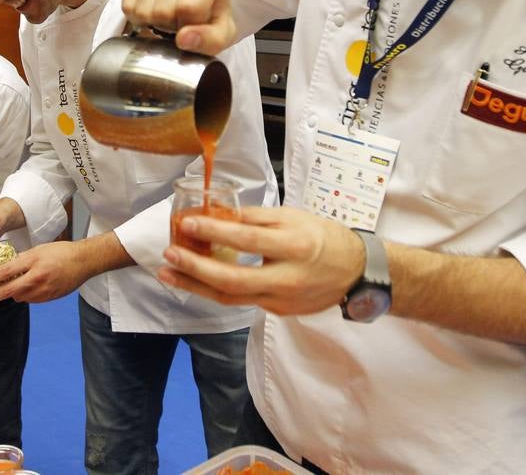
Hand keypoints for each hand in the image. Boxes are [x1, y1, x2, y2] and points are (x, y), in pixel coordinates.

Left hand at [0, 241, 94, 304]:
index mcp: (33, 261)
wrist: (83, 262)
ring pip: (18, 296)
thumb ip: (21, 260)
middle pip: (9, 290)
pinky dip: (24, 294)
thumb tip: (4, 270)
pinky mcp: (49, 298)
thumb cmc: (61, 252)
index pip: (7, 272)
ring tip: (8, 286)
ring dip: (11, 293)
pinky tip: (28, 286)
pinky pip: (30, 299)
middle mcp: (37, 277)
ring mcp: (43, 290)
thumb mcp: (38, 250)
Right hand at [122, 0, 236, 55]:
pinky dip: (138, 16)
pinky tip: (153, 7)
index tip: (194, 23)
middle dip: (170, 24)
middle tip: (180, 19)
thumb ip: (209, 40)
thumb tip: (183, 39)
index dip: (189, 26)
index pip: (188, 8)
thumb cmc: (210, 13)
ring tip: (168, 12)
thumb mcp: (222, 33)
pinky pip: (128, 6)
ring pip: (143, 10)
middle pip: (163, 10)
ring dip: (154, 21)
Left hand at [157, 206, 365, 315]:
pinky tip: (196, 281)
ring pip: (231, 297)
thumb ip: (257, 218)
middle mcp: (287, 278)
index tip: (187, 224)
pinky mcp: (278, 311)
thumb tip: (219, 214)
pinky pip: (241, 301)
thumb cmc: (323, 237)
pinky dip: (215, 290)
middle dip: (196, 269)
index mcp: (295, 246)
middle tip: (169, 255)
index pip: (247, 239)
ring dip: (195, 286)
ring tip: (168, 274)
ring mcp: (281, 300)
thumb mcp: (294, 217)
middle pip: (233, 279)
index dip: (214, 232)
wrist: (356, 272)